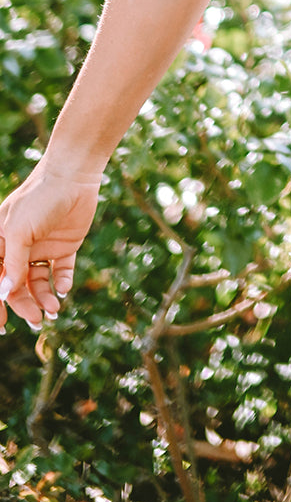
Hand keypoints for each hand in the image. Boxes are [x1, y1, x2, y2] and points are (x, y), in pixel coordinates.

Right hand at [0, 164, 102, 328]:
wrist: (74, 176)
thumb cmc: (38, 199)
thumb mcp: (18, 232)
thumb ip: (11, 263)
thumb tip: (3, 294)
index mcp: (0, 243)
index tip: (1, 325)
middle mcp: (19, 248)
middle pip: (17, 286)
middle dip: (25, 305)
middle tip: (37, 321)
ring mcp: (42, 248)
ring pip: (38, 283)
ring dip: (44, 298)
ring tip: (54, 309)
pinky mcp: (65, 246)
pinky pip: (61, 272)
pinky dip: (62, 283)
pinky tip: (64, 288)